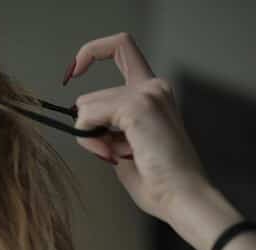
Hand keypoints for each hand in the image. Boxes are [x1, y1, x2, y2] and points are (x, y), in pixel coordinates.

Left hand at [66, 32, 211, 224]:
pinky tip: (112, 155)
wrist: (183, 197)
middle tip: (106, 154)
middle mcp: (153, 86)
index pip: (120, 47)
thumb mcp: (125, 147)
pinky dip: (90, 140)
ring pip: (86, 106)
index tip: (73, 72)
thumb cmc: (159, 181)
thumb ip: (108, 129)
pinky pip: (89, 116)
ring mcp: (147, 93)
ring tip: (116, 157)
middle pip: (91, 96)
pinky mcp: (138, 106)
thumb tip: (82, 121)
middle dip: (88, 129)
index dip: (91, 52)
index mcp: (154, 92)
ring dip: (90, 138)